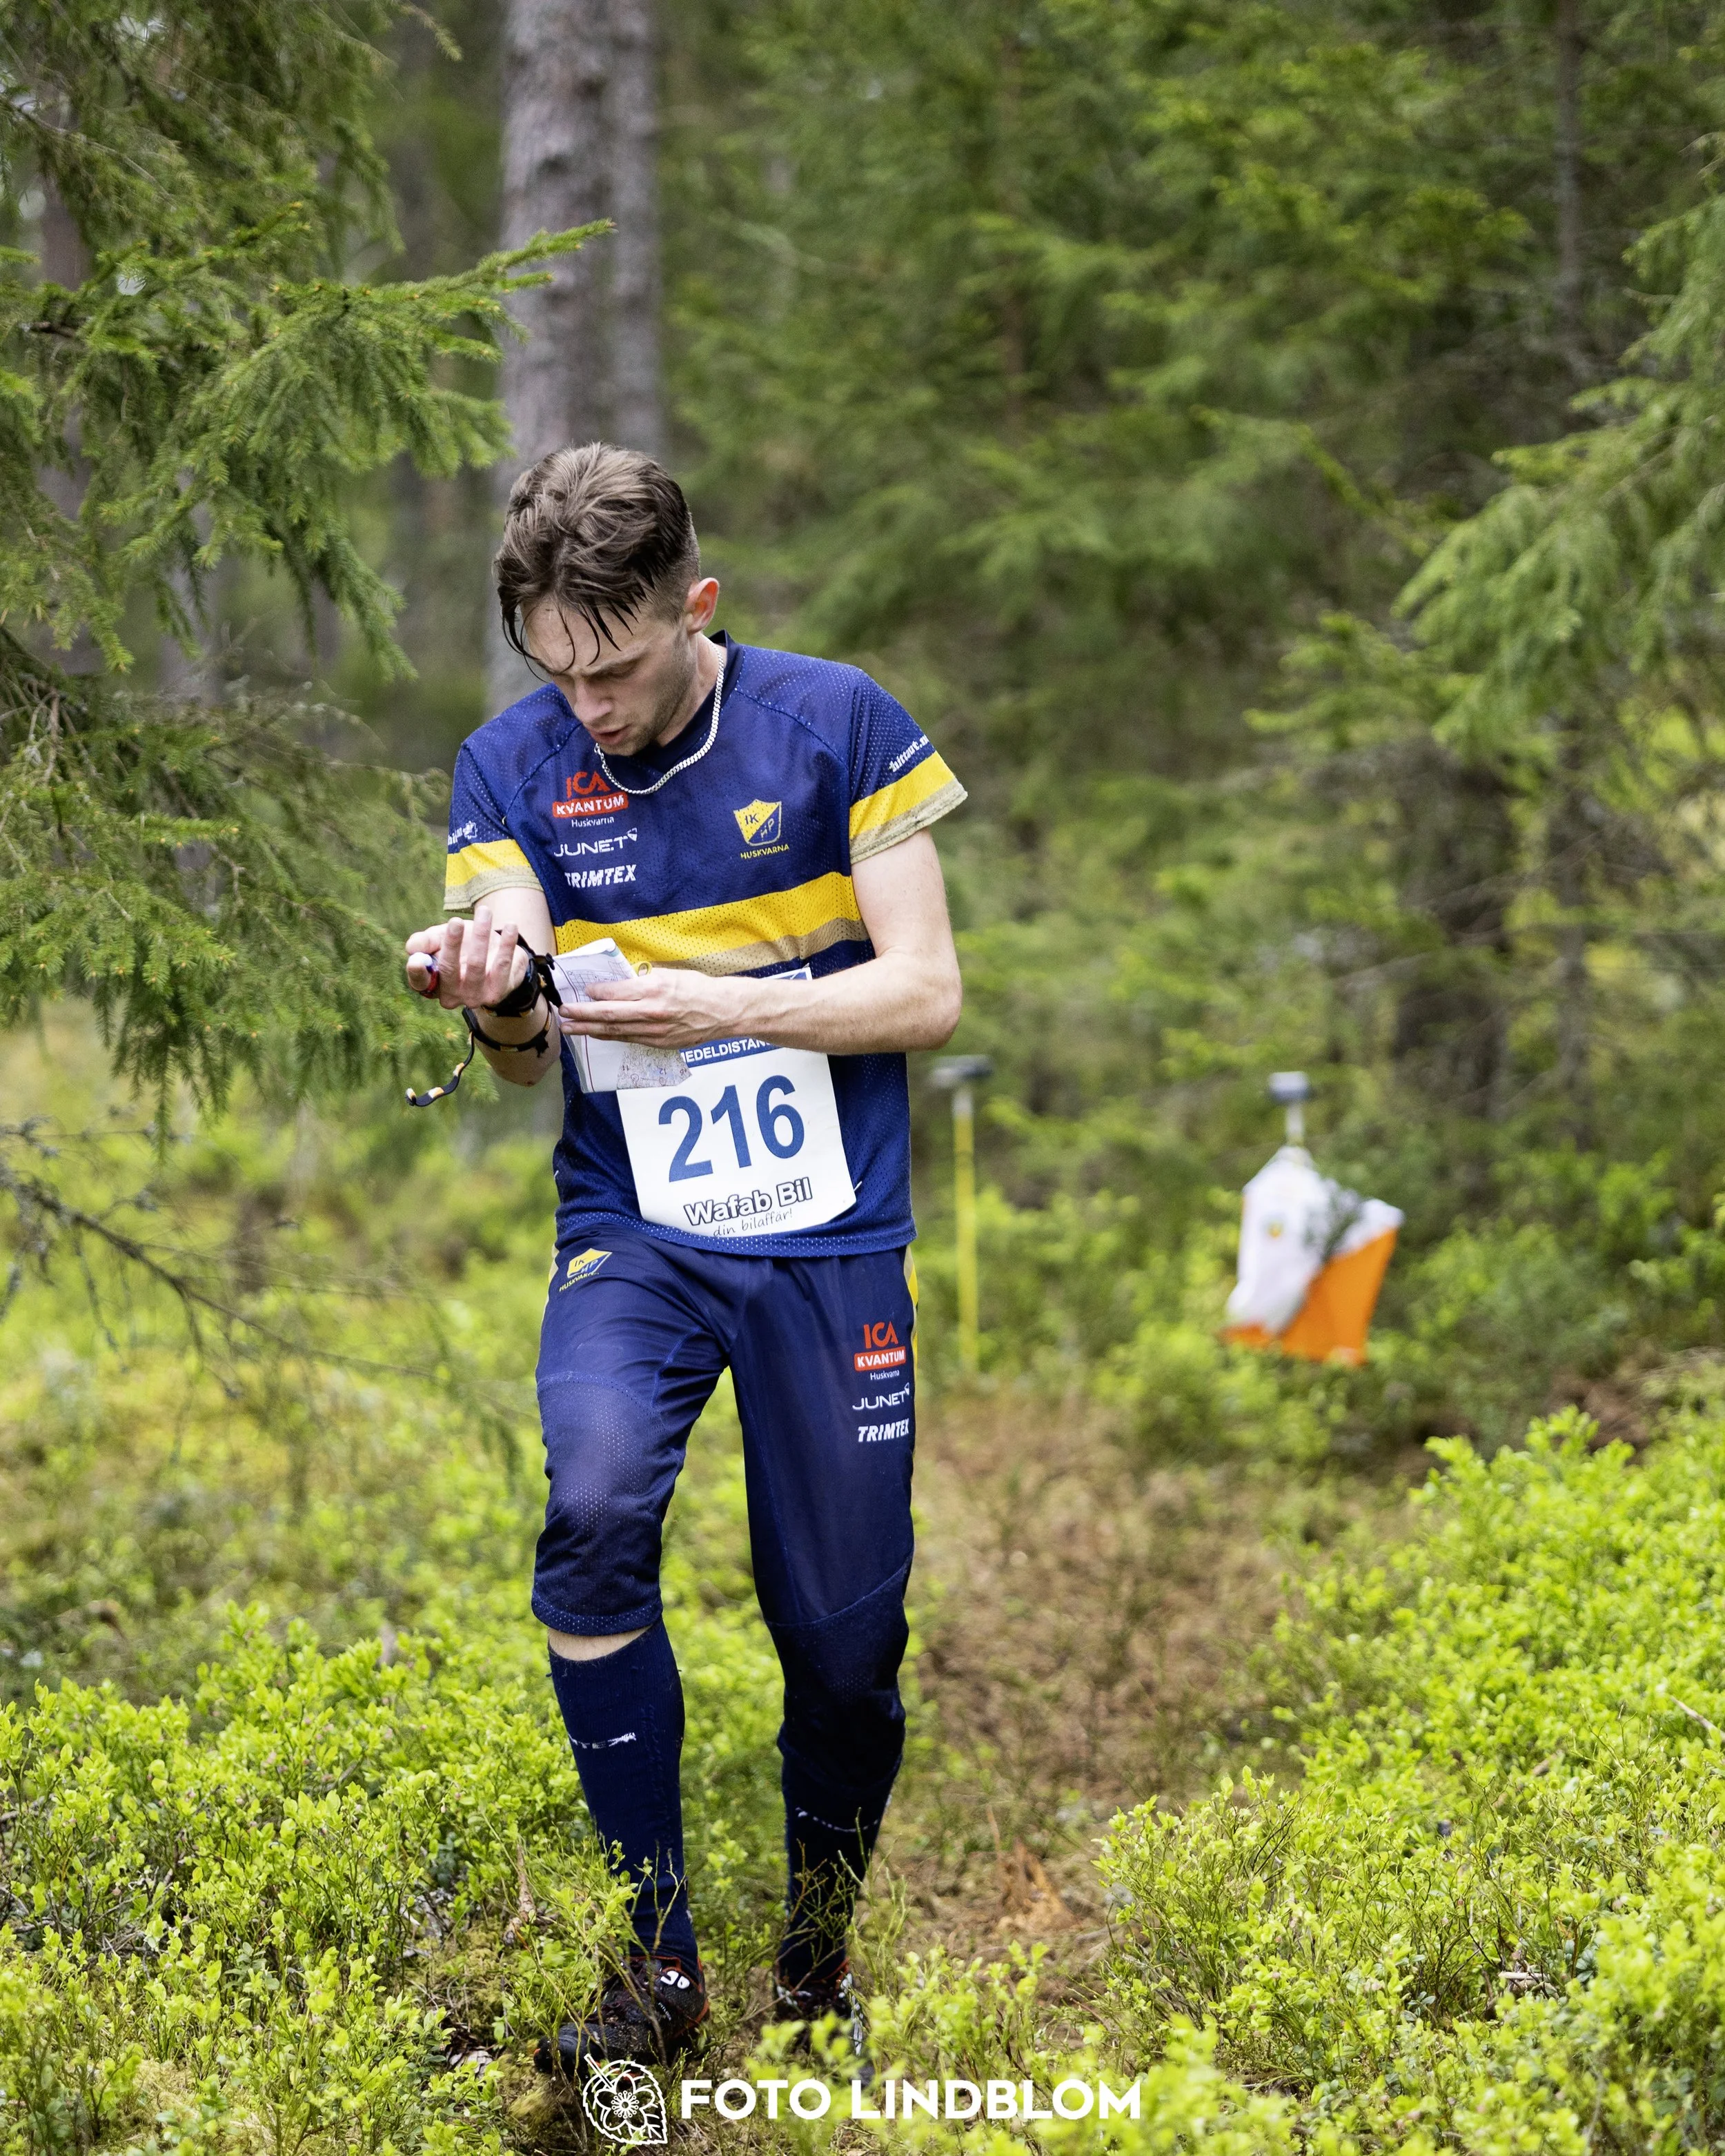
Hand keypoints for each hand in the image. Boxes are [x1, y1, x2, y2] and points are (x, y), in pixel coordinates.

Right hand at [404, 905, 531, 1010]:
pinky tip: (511, 926)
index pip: (420, 982)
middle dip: (452, 944)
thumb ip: (425, 941)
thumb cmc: (462, 946)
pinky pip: (502, 967)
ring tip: (485, 912)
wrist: (496, 955)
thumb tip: (412, 948)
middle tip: (456, 921)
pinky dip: (507, 945)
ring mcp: (473, 997)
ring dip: (480, 935)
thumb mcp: (440, 939)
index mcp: (432, 984)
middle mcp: (451, 996)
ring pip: (476, 965)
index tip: (416, 959)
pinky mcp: (496, 993)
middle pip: (448, 971)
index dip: (417, 972)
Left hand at [558, 968, 752, 1048]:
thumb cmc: (698, 988)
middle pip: (607, 1015)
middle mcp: (651, 1011)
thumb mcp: (670, 974)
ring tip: (569, 1028)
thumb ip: (643, 981)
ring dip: (588, 1030)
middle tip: (563, 1013)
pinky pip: (628, 1039)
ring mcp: (654, 1031)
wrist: (723, 1011)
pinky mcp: (658, 1043)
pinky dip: (609, 1036)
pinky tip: (595, 1034)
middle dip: (581, 1015)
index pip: (615, 992)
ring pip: (614, 1031)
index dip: (595, 992)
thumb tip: (620, 985)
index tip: (584, 990)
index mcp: (653, 989)